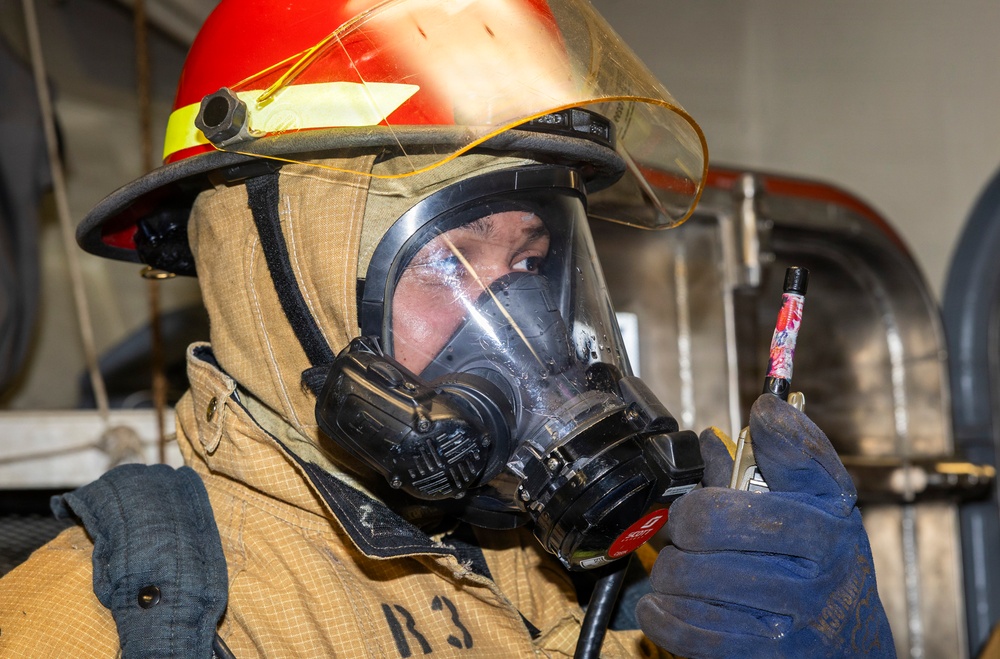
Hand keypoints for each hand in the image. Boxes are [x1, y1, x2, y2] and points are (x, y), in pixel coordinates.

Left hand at [636, 395, 894, 657]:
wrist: (853, 650)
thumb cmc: (820, 570)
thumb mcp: (812, 514)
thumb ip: (771, 470)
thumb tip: (724, 431)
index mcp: (830, 516)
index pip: (798, 464)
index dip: (774, 437)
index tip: (757, 419)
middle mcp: (822, 561)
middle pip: (712, 520)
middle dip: (682, 522)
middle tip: (683, 529)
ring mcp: (798, 613)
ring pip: (693, 575)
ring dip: (670, 572)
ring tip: (680, 572)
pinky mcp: (769, 654)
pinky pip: (692, 629)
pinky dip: (663, 614)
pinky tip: (664, 604)